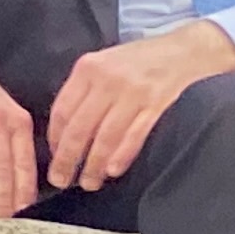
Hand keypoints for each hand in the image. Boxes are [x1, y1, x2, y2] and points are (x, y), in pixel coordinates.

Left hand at [43, 20, 234, 193]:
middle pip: (80, 127)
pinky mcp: (155, 104)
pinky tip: (112, 171)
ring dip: (94, 164)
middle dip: (67, 158)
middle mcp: (107, 80)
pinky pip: (134, 136)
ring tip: (88, 183)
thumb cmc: (138, 60)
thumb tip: (63, 130)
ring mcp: (132, 93)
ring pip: (106, 137)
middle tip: (60, 180)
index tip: (53, 157)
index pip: (62, 110)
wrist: (181, 50)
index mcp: (88, 68)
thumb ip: (84, 89)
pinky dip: (121, 156)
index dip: (55, 138)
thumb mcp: (103, 63)